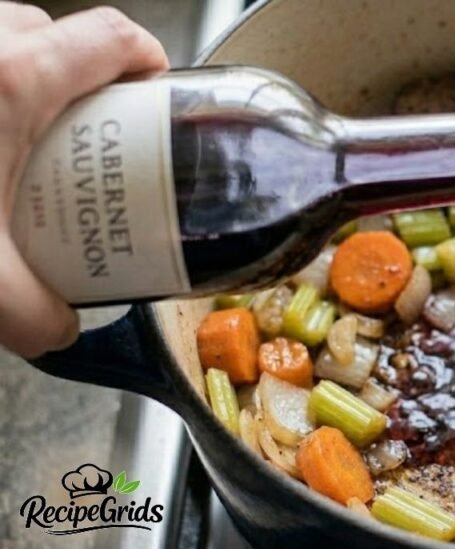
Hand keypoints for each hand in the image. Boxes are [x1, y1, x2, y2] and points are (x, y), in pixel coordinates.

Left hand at [0, 3, 166, 356]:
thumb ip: (34, 314)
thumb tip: (58, 325)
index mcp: (13, 80)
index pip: (110, 37)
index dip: (146, 59)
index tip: (153, 90)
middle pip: (54, 30)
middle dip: (83, 72)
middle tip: (89, 128)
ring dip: (24, 71)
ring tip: (24, 132)